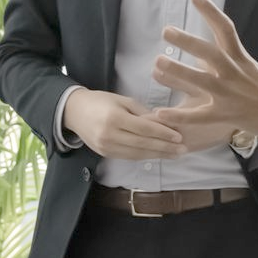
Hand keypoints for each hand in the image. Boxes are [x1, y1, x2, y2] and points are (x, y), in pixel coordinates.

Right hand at [63, 89, 184, 159]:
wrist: (74, 112)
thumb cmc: (102, 101)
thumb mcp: (123, 100)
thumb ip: (143, 112)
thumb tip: (164, 123)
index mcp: (114, 118)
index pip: (144, 129)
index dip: (163, 134)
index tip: (179, 137)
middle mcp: (109, 134)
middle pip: (142, 144)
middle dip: (165, 148)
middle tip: (183, 149)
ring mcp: (106, 146)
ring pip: (137, 154)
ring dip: (158, 155)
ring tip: (175, 155)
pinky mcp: (105, 154)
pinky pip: (129, 157)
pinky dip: (145, 156)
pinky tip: (158, 155)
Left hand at [153, 0, 257, 149]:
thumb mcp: (252, 69)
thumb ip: (230, 60)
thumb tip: (206, 54)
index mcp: (241, 59)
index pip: (226, 29)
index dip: (211, 11)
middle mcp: (235, 73)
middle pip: (209, 53)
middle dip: (187, 41)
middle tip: (166, 30)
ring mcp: (230, 95)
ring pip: (201, 81)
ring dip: (178, 72)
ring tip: (157, 63)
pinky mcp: (227, 115)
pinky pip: (199, 116)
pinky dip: (179, 115)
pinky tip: (160, 113)